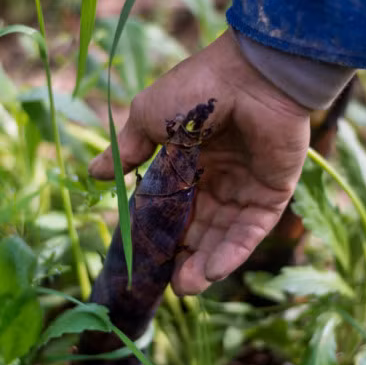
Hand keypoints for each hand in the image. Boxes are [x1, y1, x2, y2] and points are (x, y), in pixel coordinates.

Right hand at [88, 29, 310, 295]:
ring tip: (185, 287)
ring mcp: (247, 185)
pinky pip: (251, 230)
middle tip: (166, 283)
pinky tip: (212, 272)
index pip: (174, 206)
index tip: (144, 256)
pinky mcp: (273, 193)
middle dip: (183, 257)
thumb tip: (92, 174)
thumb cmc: (197, 91)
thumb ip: (126, 150)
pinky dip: (233, 252)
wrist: (250, 76)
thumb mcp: (150, 118)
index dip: (160, 232)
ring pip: (224, 235)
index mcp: (190, 158)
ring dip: (206, 263)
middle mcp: (220, 176)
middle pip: (199, 227)